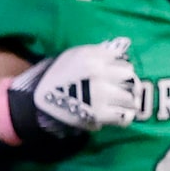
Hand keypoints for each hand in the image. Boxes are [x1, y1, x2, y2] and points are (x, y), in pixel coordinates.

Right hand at [0, 38, 142, 158]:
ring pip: (130, 97)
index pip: (123, 60)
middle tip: (123, 90)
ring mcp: (101, 94)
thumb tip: (117, 55)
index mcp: (92, 57)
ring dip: (128, 101)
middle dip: (128, 84)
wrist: (39, 102)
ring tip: (122, 105)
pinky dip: (125, 117)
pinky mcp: (101, 114)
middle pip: (130, 77)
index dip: (121, 69)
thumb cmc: (56, 78)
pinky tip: (119, 116)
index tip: (117, 76)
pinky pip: (125, 116)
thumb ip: (95, 54)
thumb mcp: (72, 56)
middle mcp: (99, 73)